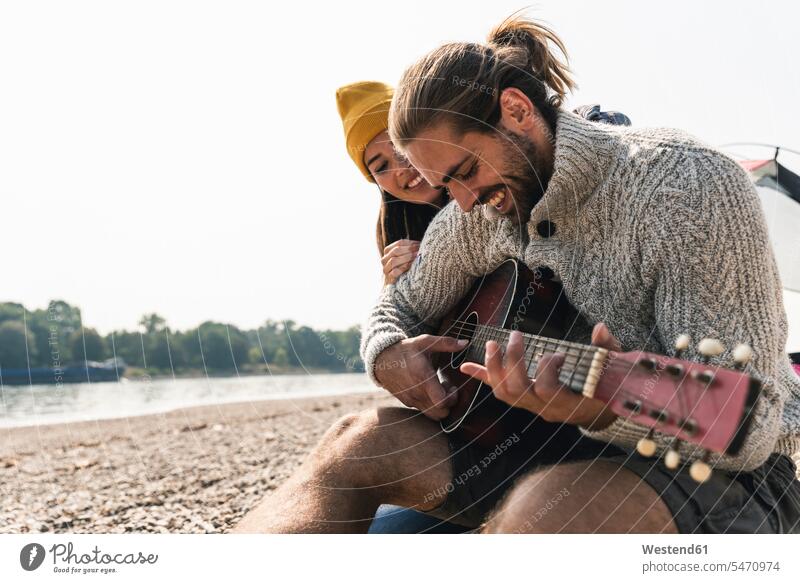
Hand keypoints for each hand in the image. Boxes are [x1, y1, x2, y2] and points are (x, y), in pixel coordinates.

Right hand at [374, 334, 467, 419]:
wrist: (382, 359)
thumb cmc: (406, 349)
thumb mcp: (425, 342)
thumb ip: (446, 343)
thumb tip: (465, 342)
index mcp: (423, 378)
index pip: (442, 401)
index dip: (452, 398)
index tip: (452, 386)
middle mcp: (417, 393)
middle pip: (440, 413)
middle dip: (449, 404)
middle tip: (448, 389)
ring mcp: (411, 400)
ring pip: (432, 414)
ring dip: (440, 406)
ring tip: (439, 390)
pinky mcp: (407, 402)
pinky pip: (423, 410)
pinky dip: (430, 405)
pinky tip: (429, 391)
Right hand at [382, 239, 419, 284]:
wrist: (400, 282)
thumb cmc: (406, 266)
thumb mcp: (407, 256)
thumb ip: (411, 249)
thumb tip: (420, 245)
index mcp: (388, 250)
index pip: (399, 243)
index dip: (410, 244)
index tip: (420, 245)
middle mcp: (384, 259)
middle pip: (396, 251)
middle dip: (409, 251)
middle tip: (419, 251)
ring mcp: (385, 269)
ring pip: (393, 260)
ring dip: (406, 258)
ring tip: (416, 258)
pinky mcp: (389, 278)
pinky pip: (394, 272)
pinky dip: (403, 267)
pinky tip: (410, 265)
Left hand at [459, 323, 619, 429]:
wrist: (598, 412)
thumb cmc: (606, 388)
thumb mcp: (612, 368)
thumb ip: (606, 349)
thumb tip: (600, 328)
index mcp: (568, 403)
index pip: (547, 390)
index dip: (547, 370)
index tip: (556, 354)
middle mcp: (545, 408)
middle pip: (519, 389)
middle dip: (513, 362)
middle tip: (514, 337)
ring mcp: (532, 407)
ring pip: (504, 393)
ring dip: (494, 367)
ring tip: (491, 344)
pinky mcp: (523, 402)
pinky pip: (499, 392)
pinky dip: (483, 377)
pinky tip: (465, 368)